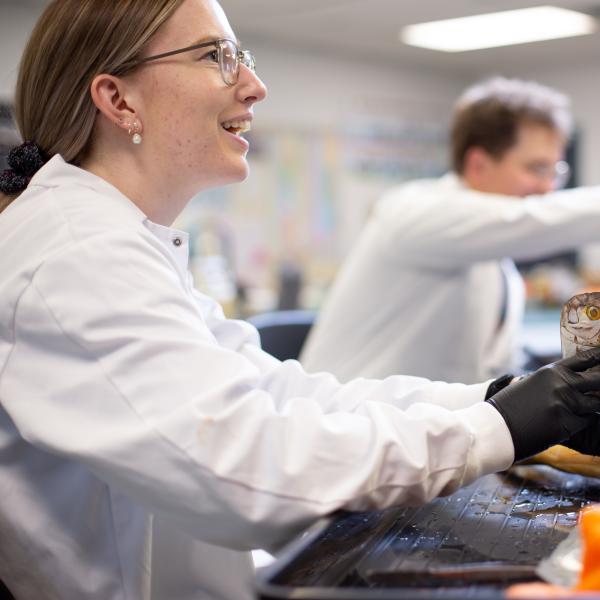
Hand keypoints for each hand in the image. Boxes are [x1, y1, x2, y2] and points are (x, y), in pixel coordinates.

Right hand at [485, 348, 599, 460]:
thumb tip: (571, 381)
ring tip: (588, 406)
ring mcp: (566, 406)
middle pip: (599, 379)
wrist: (495, 426)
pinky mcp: (567, 426)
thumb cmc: (508, 405)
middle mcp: (562, 385)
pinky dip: (582, 422)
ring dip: (594, 406)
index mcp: (552, 372)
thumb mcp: (530, 385)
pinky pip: (585, 422)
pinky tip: (571, 422)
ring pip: (596, 404)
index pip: (586, 359)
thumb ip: (552, 381)